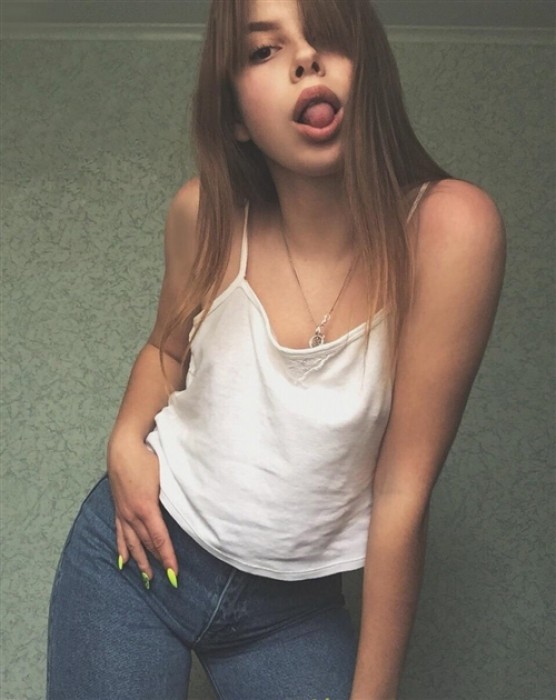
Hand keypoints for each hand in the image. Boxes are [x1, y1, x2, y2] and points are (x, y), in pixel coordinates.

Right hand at [107, 441, 178, 587]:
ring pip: (132, 543)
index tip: (174, 575)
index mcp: (146, 508)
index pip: (159, 540)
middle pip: (147, 544)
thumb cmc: (147, 459)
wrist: (123, 447)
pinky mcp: (118, 508)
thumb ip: (171, 497)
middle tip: (166, 580)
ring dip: (140, 561)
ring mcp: (123, 512)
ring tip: (146, 577)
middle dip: (157, 562)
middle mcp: (132, 514)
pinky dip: (122, 549)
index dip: (168, 558)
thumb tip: (183, 511)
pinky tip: (123, 561)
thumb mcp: (164, 478)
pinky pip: (119, 533)